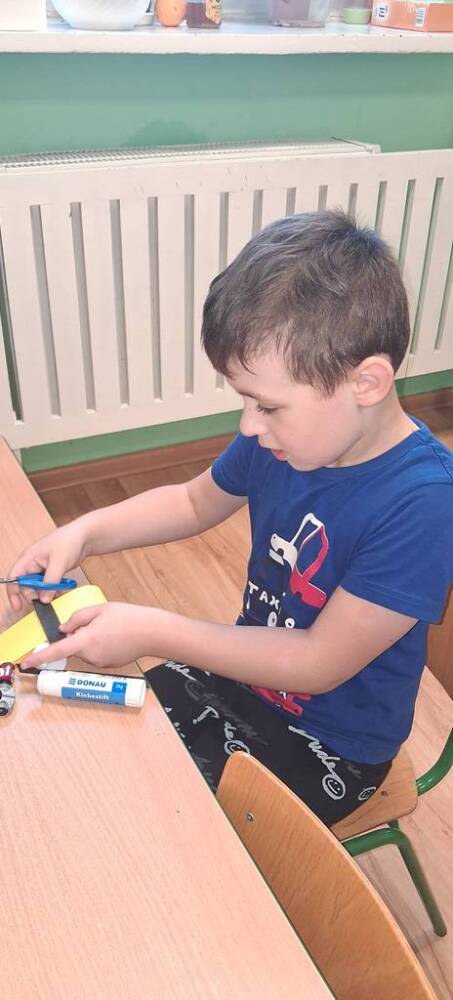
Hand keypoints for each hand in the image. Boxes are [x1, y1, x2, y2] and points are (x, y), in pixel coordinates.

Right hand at [7, 520, 89, 610]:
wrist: (85, 537)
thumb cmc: (69, 540)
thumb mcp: (59, 562)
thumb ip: (50, 582)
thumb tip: (43, 599)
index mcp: (28, 558)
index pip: (14, 578)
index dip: (13, 593)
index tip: (18, 606)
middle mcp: (32, 564)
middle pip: (26, 585)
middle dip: (34, 594)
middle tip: (46, 599)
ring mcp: (42, 568)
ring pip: (37, 587)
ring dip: (45, 593)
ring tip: (56, 592)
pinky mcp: (51, 572)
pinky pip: (47, 586)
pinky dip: (52, 590)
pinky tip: (60, 590)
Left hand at [21, 602, 152, 670]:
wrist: (153, 633)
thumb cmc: (129, 618)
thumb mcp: (100, 609)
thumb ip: (77, 618)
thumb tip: (64, 629)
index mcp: (85, 641)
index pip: (56, 650)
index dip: (39, 657)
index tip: (25, 662)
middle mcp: (90, 656)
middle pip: (74, 645)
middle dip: (79, 635)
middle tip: (98, 622)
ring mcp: (100, 663)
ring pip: (86, 650)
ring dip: (91, 640)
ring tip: (112, 628)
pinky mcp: (109, 665)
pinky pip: (97, 654)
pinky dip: (101, 646)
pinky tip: (116, 637)